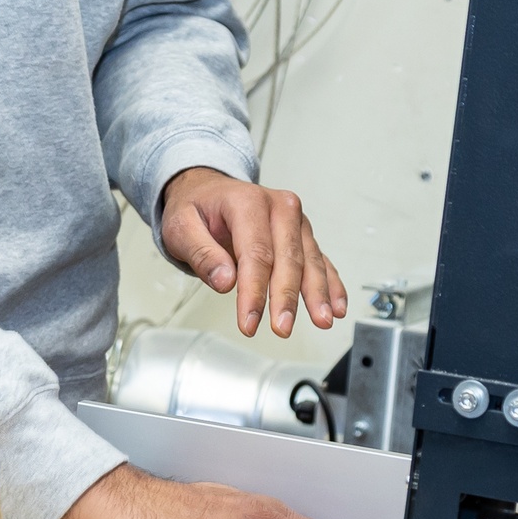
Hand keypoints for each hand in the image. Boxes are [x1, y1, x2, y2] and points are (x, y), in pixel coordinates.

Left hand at [159, 168, 348, 337]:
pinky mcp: (302, 236)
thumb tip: (224, 280)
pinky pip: (321, 260)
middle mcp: (278, 207)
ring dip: (317, 293)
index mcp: (247, 201)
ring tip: (322, 319)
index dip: (254, 291)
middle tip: (282, 326)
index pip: (255, 252)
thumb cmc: (196, 208)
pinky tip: (336, 305)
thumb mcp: (181, 227)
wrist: (208, 192)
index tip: (249, 321)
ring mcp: (294, 222)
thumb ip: (201, 253)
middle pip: (288, 257)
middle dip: (286, 296)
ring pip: (310, 260)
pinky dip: (331, 284)